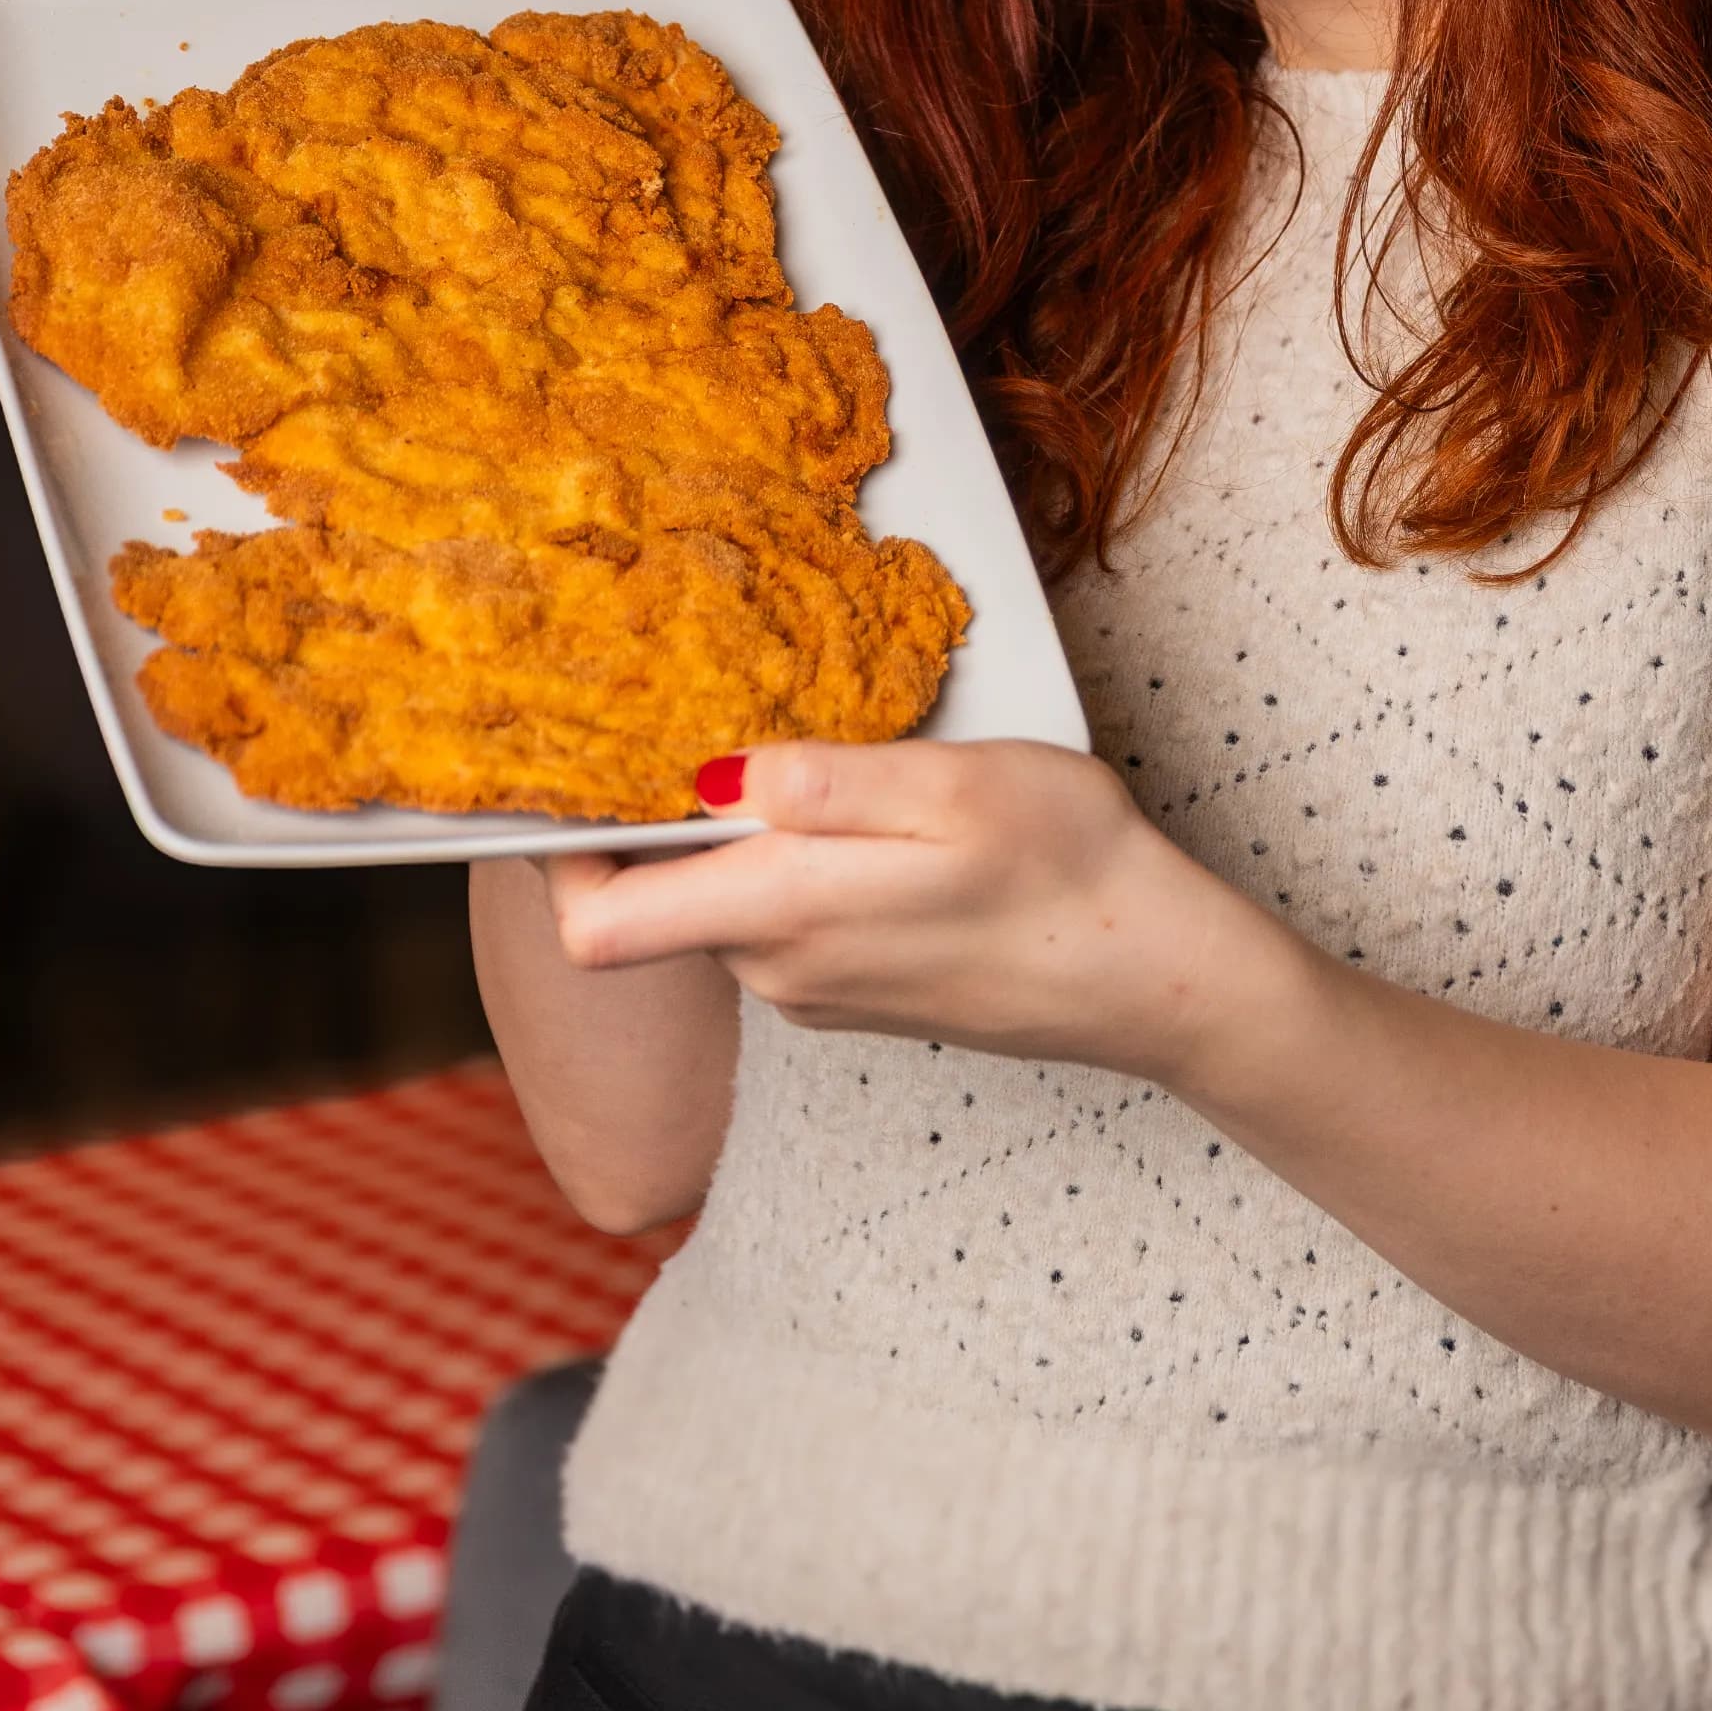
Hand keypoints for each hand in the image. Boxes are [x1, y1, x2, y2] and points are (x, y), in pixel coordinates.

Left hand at [542, 739, 1295, 1091]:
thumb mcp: (952, 785)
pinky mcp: (853, 994)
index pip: (597, 926)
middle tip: (696, 717)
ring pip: (723, 904)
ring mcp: (816, 992)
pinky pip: (781, 923)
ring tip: (815, 759)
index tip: (568, 778)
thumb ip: (823, 781)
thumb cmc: (1070, 871)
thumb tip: (714, 774)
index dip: (559, 856)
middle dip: (658, 818)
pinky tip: (870, 820)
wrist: (1152, 976)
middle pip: (653, 903)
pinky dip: (793, 867)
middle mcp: (780, 970)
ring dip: (742, 837)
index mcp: (786, 913)